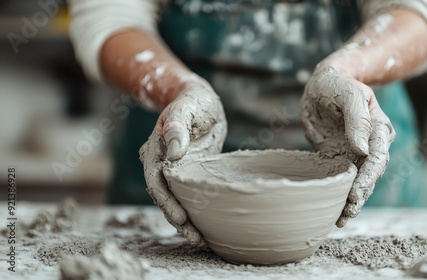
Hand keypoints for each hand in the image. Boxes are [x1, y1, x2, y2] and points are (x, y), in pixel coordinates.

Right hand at [140, 85, 226, 243]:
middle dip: (176, 217)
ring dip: (184, 220)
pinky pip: (188, 195)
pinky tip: (204, 225)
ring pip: (175, 199)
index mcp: (156, 149)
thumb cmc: (193, 101)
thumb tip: (174, 152)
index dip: (166, 200)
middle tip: (194, 236)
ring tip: (198, 239)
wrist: (201, 101)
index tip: (180, 217)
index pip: (156, 180)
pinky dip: (193, 210)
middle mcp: (161, 163)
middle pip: (164, 195)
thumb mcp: (186, 107)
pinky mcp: (189, 173)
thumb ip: (178, 125)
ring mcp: (175, 170)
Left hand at [300, 66, 394, 227]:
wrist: (322, 85)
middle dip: (360, 195)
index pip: (377, 158)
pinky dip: (340, 195)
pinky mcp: (339, 157)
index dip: (368, 177)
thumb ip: (356, 120)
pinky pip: (343, 179)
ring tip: (341, 218)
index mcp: (377, 128)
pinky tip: (335, 211)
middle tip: (347, 211)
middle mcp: (370, 144)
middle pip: (370, 175)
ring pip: (358, 181)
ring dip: (352, 201)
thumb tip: (361, 148)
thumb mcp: (348, 95)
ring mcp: (354, 153)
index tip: (355, 192)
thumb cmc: (337, 85)